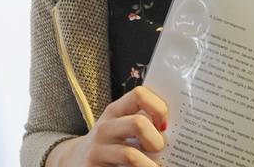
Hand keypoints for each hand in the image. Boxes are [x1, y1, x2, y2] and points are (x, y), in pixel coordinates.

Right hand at [46, 86, 167, 166]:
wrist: (76, 161)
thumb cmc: (112, 143)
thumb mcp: (122, 127)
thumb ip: (143, 121)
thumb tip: (177, 128)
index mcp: (115, 110)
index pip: (139, 94)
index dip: (158, 107)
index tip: (165, 124)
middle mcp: (105, 128)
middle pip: (138, 123)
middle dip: (157, 139)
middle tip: (160, 150)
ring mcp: (97, 150)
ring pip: (131, 155)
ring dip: (151, 165)